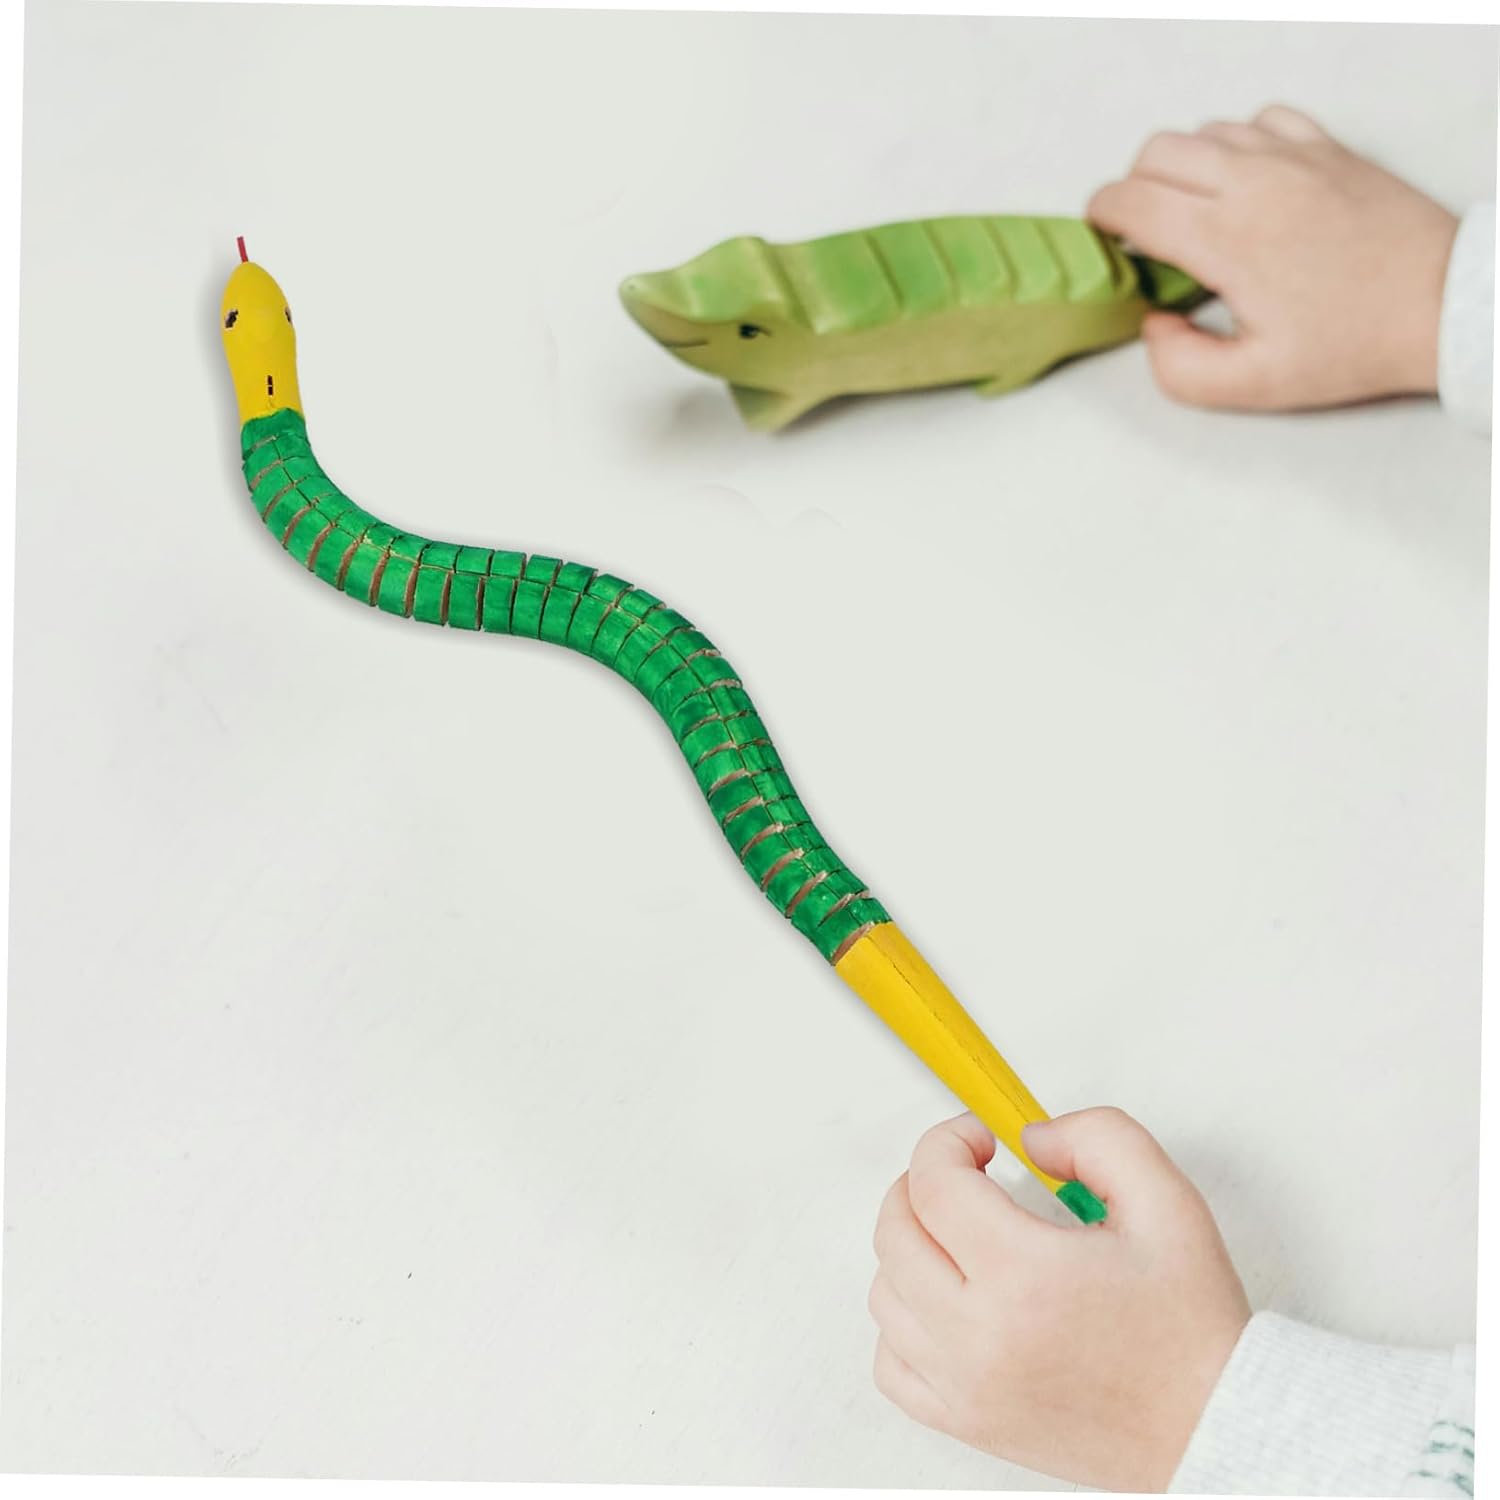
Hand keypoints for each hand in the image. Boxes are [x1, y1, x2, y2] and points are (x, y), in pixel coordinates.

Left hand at [868, 1108, 1250, 1491]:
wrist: (1216, 1425)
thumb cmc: (1193, 1326)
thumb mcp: (1166, 1200)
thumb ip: (1096, 1138)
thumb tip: (1029, 1139)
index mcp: (1026, 1276)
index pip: (933, 1184)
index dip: (947, 1141)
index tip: (979, 1139)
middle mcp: (981, 1337)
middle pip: (895, 1232)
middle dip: (922, 1183)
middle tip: (963, 1174)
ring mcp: (966, 1388)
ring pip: (885, 1293)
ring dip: (912, 1248)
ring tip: (962, 1235)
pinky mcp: (968, 1423)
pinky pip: (892, 1363)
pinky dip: (904, 1323)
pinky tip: (947, 1300)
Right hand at [1088, 104, 1458, 411]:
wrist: (1439, 306)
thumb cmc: (1353, 345)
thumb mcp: (1251, 386)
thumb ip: (1179, 367)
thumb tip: (1155, 324)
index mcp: (1226, 238)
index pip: (1131, 200)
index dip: (1101, 219)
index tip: (1106, 242)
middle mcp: (1253, 182)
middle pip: (1156, 154)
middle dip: (1134, 191)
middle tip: (1145, 234)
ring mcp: (1293, 156)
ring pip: (1203, 132)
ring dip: (1182, 169)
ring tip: (1194, 214)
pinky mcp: (1326, 148)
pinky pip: (1259, 122)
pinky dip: (1236, 147)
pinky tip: (1245, 187)